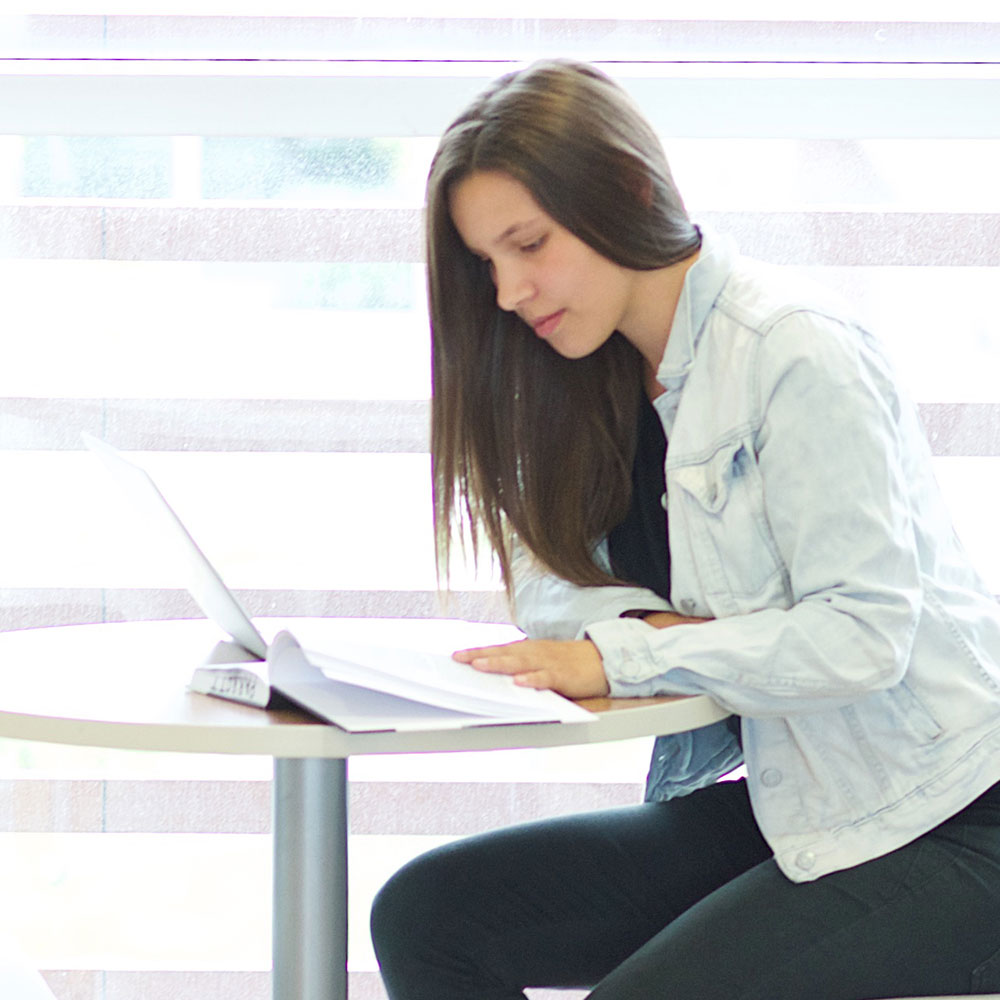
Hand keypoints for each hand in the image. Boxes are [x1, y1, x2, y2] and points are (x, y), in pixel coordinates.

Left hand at [453, 638, 609, 699]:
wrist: (602, 660)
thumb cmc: (567, 662)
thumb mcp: (541, 660)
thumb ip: (520, 665)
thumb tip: (494, 671)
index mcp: (528, 650)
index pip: (498, 649)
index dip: (477, 651)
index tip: (456, 655)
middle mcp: (535, 653)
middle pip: (503, 653)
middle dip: (480, 655)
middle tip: (459, 658)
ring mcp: (548, 663)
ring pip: (520, 663)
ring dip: (499, 663)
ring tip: (480, 665)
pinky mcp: (563, 675)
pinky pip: (546, 677)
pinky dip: (533, 679)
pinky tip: (520, 682)